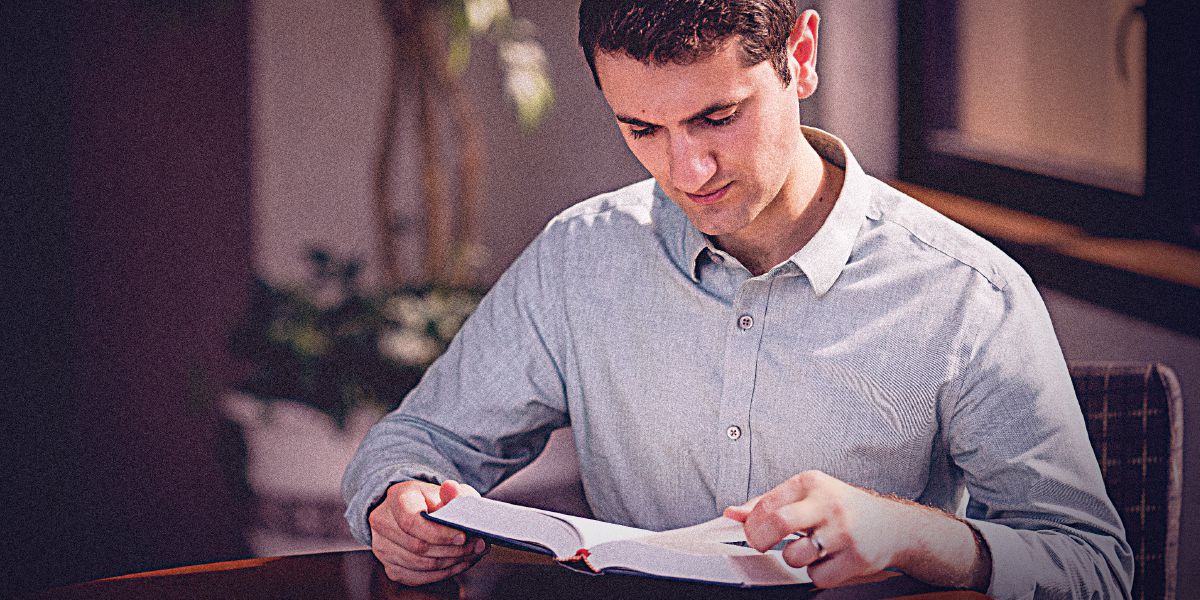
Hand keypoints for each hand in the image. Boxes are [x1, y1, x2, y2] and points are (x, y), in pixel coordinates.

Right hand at [368, 479, 488, 584]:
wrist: (415, 510)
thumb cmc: (434, 500)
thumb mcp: (448, 491)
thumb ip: (453, 492)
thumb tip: (452, 489)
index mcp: (397, 498)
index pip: (411, 521)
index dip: (439, 533)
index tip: (463, 536)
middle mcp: (383, 522)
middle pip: (418, 546)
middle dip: (452, 550)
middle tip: (477, 547)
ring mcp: (383, 547)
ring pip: (420, 564)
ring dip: (451, 563)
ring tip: (472, 555)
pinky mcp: (389, 566)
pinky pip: (417, 577)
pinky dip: (442, 573)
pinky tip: (459, 564)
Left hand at [723, 470, 986, 589]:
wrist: (894, 526)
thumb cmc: (843, 508)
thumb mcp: (808, 495)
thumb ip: (769, 503)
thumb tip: (731, 513)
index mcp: (812, 482)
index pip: (766, 503)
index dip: (751, 524)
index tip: (753, 532)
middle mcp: (829, 503)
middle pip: (778, 523)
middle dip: (760, 540)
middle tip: (762, 545)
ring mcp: (844, 532)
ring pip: (795, 556)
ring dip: (795, 559)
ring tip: (810, 549)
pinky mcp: (857, 558)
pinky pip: (817, 576)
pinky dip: (817, 574)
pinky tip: (830, 560)